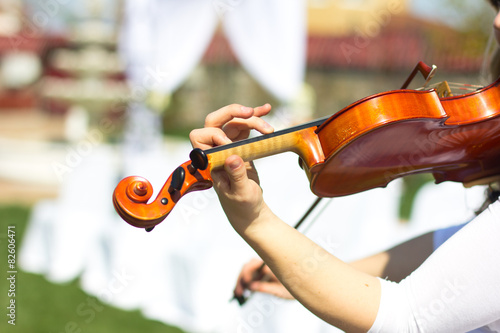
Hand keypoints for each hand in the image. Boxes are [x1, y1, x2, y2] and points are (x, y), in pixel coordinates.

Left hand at [189, 104, 274, 230]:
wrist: (250, 210)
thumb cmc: (241, 204)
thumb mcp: (240, 192)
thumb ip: (236, 175)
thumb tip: (232, 156)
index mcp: (208, 161)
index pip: (200, 136)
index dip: (215, 135)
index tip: (232, 144)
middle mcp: (214, 150)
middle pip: (215, 121)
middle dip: (232, 113)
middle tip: (250, 113)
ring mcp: (227, 145)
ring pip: (233, 121)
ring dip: (251, 118)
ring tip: (268, 124)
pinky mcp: (239, 144)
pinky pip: (245, 125)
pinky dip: (255, 117)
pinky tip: (266, 110)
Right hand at [234, 258, 293, 299]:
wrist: (307, 282)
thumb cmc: (297, 285)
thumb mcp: (281, 290)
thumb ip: (265, 288)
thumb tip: (251, 287)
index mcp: (272, 264)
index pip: (254, 264)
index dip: (246, 273)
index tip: (245, 284)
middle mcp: (267, 262)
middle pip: (248, 266)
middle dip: (241, 279)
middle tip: (238, 292)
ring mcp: (265, 266)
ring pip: (248, 269)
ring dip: (242, 280)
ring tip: (239, 292)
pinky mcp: (264, 271)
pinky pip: (252, 273)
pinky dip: (247, 281)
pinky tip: (243, 289)